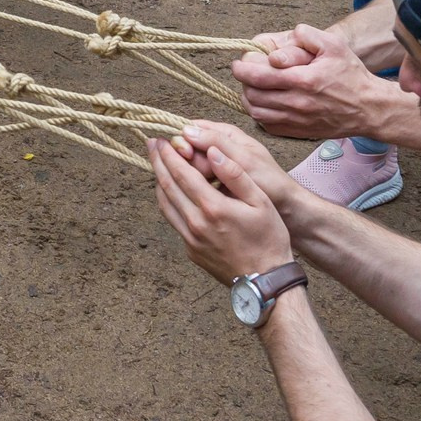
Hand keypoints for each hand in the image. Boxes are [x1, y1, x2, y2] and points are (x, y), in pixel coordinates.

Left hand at [151, 130, 296, 284]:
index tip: (161, 139)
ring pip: (165, 204)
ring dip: (159, 181)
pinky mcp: (190, 250)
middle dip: (158, 162)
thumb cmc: (268, 239)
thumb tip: (213, 152)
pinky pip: (173, 220)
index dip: (169, 154)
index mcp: (213, 208)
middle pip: (167, 186)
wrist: (265, 281)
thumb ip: (235, 175)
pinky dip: (168, 201)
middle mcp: (195, 223)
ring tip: (158, 164)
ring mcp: (190, 238)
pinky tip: (172, 192)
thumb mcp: (261, 202)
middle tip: (152, 144)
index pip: (182, 173)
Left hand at [235, 24, 396, 140]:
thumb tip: (287, 34)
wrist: (368, 108)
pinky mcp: (298, 131)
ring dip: (249, 99)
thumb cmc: (351, 76)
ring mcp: (296, 120)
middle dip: (244, 83)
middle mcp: (296, 103)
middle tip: (246, 73)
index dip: (242, 69)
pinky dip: (260, 115)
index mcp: (302, 80)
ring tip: (253, 88)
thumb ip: (308, 36)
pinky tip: (265, 103)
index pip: (258, 76)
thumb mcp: (335, 46)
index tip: (239, 63)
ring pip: (257, 113)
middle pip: (252, 96)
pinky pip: (268, 126)